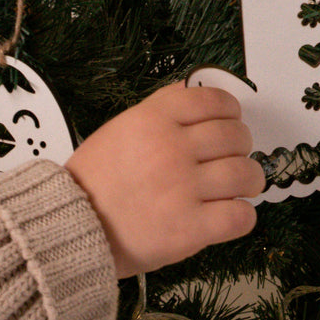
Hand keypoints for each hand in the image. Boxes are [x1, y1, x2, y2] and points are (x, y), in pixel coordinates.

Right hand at [66, 83, 264, 278]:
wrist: (70, 228)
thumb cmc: (95, 179)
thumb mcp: (121, 128)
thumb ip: (159, 108)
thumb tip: (192, 90)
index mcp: (153, 120)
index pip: (214, 101)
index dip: (230, 111)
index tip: (230, 122)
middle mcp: (171, 149)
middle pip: (236, 136)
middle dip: (241, 146)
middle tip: (231, 158)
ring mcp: (183, 189)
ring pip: (245, 173)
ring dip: (249, 180)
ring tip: (239, 187)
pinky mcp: (190, 229)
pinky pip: (240, 216)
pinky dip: (242, 216)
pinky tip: (230, 214)